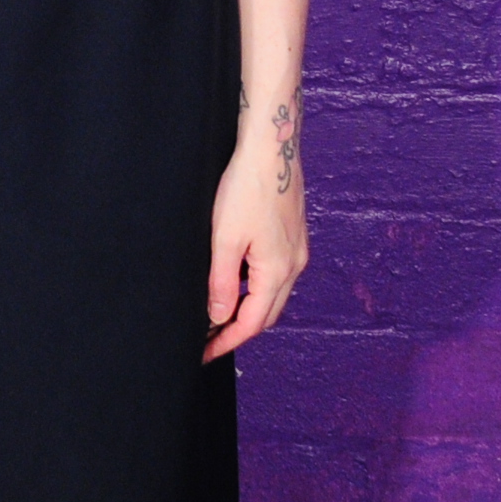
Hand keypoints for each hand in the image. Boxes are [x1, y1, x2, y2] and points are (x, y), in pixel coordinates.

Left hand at [204, 139, 306, 361]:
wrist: (271, 147)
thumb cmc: (247, 187)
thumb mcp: (224, 239)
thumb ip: (221, 282)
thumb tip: (218, 318)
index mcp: (278, 270)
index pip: (252, 323)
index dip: (227, 342)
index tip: (204, 353)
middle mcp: (294, 265)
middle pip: (267, 314)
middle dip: (238, 331)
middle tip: (207, 340)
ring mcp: (297, 250)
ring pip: (271, 295)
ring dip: (247, 309)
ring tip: (216, 315)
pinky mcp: (293, 236)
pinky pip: (275, 275)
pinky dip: (255, 288)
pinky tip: (234, 282)